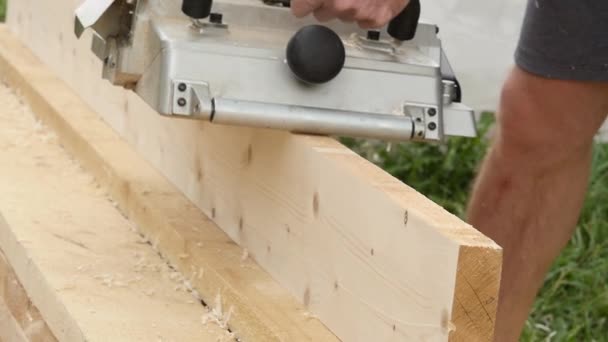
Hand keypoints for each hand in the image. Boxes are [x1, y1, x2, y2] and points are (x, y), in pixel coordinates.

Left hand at [290, 0, 409, 28]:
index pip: (301, 8)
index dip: (304, 2)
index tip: (306, 1)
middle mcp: (339, 5)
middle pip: (322, 14)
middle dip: (327, 3)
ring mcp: (359, 14)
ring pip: (344, 16)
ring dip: (348, 5)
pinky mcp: (377, 18)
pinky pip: (364, 20)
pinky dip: (367, 10)